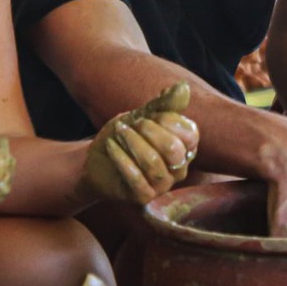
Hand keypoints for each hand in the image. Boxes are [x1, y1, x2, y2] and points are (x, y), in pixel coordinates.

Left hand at [83, 82, 199, 204]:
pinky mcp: (144, 197)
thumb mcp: (141, 116)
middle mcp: (179, 168)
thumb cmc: (124, 136)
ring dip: (131, 142)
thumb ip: (163, 105)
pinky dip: (121, 158)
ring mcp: (162, 185)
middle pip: (173, 149)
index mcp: (185, 147)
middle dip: (147, 130)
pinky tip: (111, 146)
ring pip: (153, 162)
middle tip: (129, 124)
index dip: (167, 120)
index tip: (145, 115)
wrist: (96, 160)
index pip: (190, 134)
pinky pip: (136, 178)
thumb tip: (184, 87)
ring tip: (118, 132)